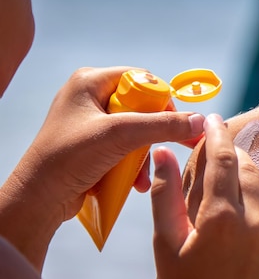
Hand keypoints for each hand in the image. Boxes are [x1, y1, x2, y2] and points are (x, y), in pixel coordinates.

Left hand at [0, 67, 204, 270]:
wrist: (38, 199)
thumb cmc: (68, 158)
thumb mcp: (119, 136)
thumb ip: (161, 125)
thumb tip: (199, 121)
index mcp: (90, 81)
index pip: (141, 79)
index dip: (162, 99)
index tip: (175, 122)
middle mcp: (89, 97)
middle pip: (141, 105)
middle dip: (153, 132)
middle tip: (167, 148)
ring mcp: (90, 122)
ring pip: (136, 130)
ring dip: (144, 153)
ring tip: (143, 174)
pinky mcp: (92, 145)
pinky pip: (125, 146)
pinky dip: (133, 163)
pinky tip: (135, 181)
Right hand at [150, 114, 258, 278]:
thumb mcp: (166, 247)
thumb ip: (165, 196)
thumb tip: (162, 153)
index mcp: (220, 216)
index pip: (223, 156)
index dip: (217, 132)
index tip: (213, 118)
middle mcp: (255, 219)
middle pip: (248, 165)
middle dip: (233, 151)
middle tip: (218, 151)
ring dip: (252, 174)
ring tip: (234, 182)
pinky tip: (254, 210)